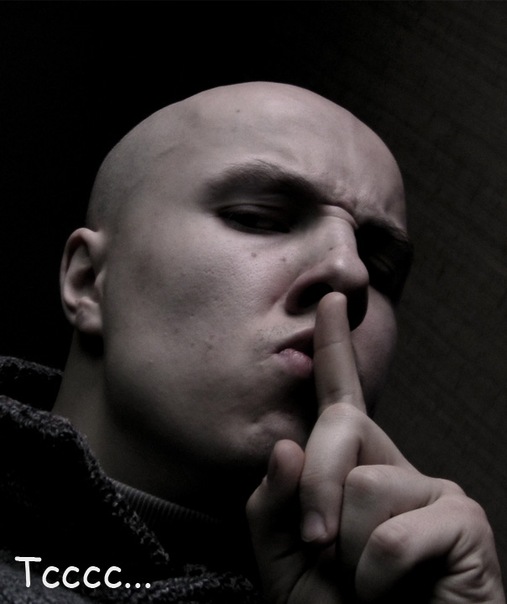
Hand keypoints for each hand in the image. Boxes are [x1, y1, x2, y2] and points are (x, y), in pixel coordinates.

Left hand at [246, 293, 504, 602]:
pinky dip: (374, 578)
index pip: (340, 395)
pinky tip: (393, 592)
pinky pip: (390, 534)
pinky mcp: (463, 519)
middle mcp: (394, 465)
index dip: (332, 347)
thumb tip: (286, 446)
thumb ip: (274, 504)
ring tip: (367, 581)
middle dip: (318, 489)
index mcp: (354, 468)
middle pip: (340, 428)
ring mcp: (432, 488)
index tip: (330, 301)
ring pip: (363, 487)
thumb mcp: (286, 559)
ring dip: (347, 552)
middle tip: (319, 547)